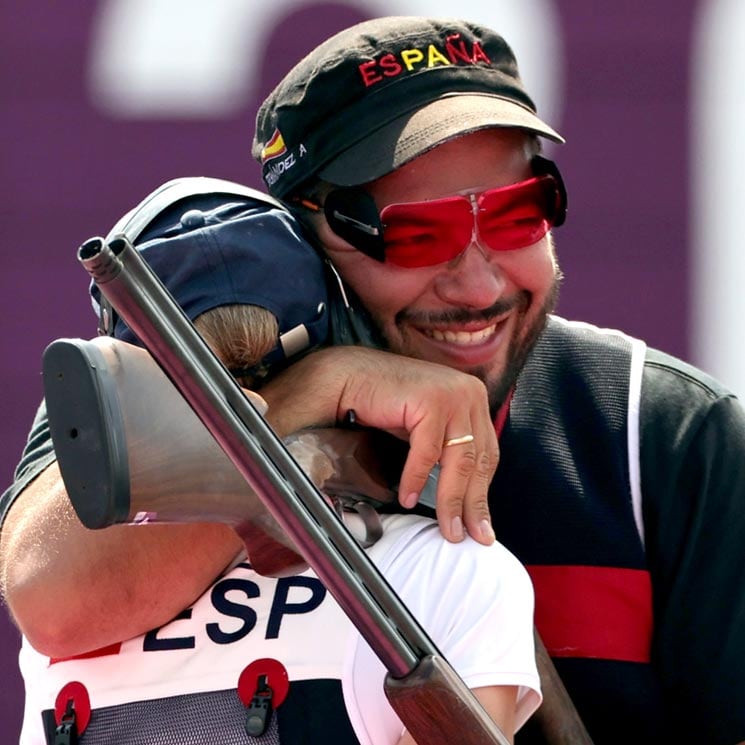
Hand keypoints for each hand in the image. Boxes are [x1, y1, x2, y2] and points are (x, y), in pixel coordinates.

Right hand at [262, 347, 497, 544]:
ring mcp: (453, 395)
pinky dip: (416, 479)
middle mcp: (471, 393)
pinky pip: (427, 452)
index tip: (481, 526)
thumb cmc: (388, 404)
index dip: (483, 493)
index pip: (487, 454)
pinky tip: (406, 499)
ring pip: (458, 460)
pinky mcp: (430, 400)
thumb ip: (448, 450)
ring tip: (446, 528)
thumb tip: (462, 497)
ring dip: (450, 500)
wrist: (352, 376)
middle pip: (478, 460)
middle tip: (469, 536)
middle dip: (473, 504)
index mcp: (475, 399)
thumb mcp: (428, 427)